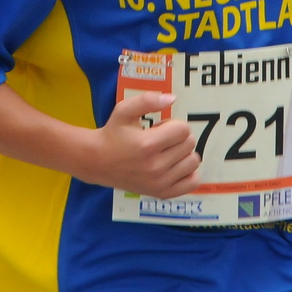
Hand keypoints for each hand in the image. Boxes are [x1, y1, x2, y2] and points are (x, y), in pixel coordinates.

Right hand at [81, 90, 200, 196]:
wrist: (98, 161)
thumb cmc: (113, 134)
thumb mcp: (124, 110)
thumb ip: (147, 100)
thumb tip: (173, 98)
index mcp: (148, 144)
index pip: (183, 129)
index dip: (173, 124)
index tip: (159, 128)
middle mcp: (156, 166)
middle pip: (189, 144)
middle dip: (177, 137)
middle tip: (160, 140)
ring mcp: (160, 182)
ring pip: (193, 161)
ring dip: (183, 154)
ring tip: (166, 152)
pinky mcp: (162, 193)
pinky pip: (193, 182)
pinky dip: (188, 172)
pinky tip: (175, 166)